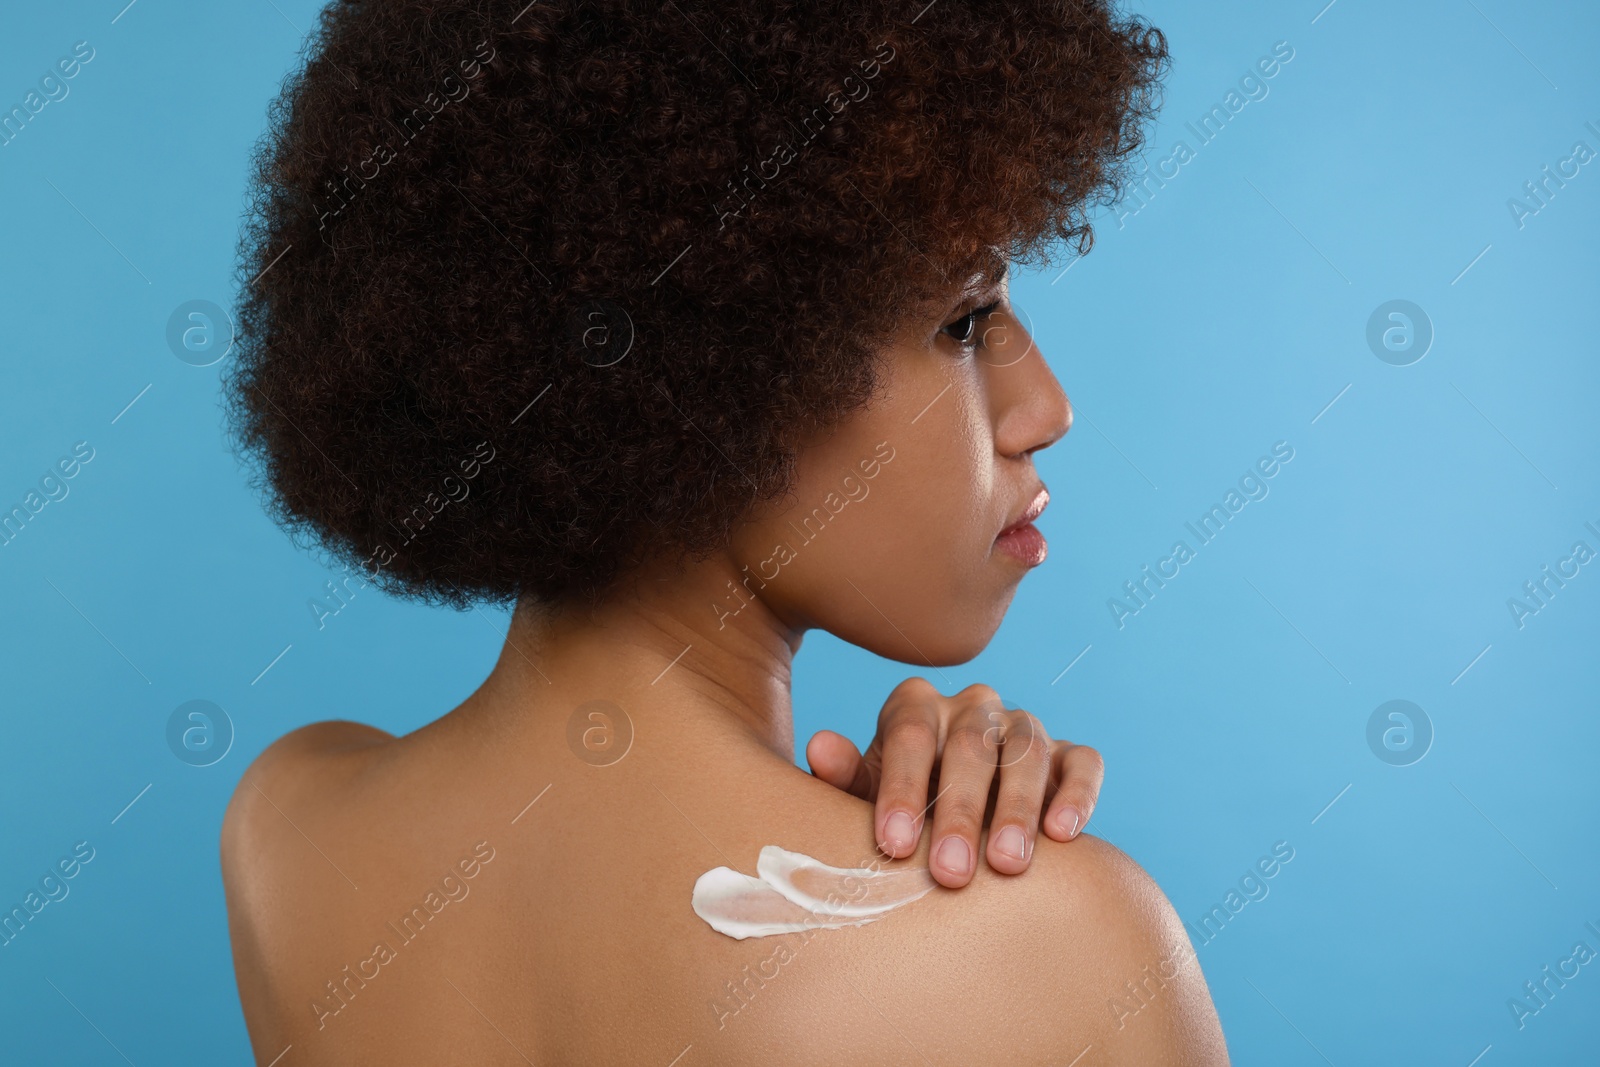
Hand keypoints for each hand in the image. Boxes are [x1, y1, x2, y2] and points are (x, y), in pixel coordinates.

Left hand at [806, 677, 1102, 887]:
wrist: (958, 824)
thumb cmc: (902, 810)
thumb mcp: (866, 797)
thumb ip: (845, 777)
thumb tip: (820, 748)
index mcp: (915, 706)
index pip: (909, 735)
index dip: (901, 789)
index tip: (893, 846)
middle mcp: (972, 706)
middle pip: (969, 747)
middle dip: (958, 812)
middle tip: (950, 872)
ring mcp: (1023, 726)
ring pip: (1026, 753)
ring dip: (1017, 809)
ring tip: (1006, 865)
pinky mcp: (1069, 754)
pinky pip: (1082, 763)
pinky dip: (1077, 795)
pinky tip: (1063, 836)